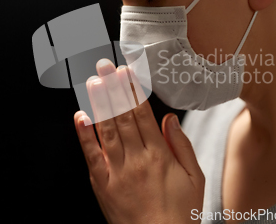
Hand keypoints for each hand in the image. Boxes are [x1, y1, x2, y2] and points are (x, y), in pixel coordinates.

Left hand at [74, 59, 204, 223]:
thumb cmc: (180, 213)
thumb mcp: (195, 178)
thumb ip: (182, 145)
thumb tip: (170, 118)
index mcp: (159, 155)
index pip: (142, 114)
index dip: (132, 90)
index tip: (127, 71)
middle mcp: (136, 159)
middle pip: (122, 116)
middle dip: (113, 87)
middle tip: (105, 65)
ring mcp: (117, 171)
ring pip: (106, 130)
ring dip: (99, 103)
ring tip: (94, 81)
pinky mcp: (102, 184)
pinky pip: (91, 155)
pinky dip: (84, 135)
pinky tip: (80, 116)